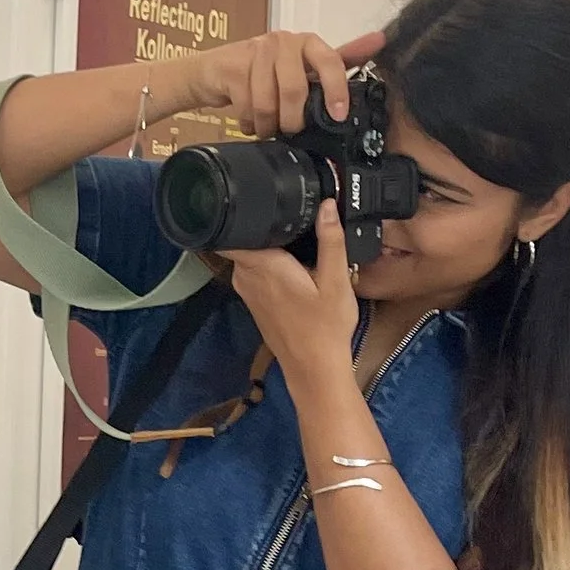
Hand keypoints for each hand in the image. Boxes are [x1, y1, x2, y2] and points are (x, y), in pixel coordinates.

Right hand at [183, 27, 380, 137]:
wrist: (212, 72)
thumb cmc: (262, 71)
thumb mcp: (303, 67)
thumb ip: (338, 60)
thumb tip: (379, 41)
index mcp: (308, 42)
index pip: (331, 61)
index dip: (337, 89)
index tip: (338, 115)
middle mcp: (284, 41)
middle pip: (295, 89)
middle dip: (292, 119)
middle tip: (290, 131)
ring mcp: (256, 51)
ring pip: (269, 102)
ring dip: (268, 125)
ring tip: (267, 129)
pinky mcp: (233, 66)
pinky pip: (247, 105)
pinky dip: (249, 123)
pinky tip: (249, 122)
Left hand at [222, 193, 360, 391]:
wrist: (314, 368)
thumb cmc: (326, 327)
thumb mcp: (336, 280)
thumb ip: (330, 240)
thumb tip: (326, 206)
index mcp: (263, 265)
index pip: (232, 231)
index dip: (240, 212)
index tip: (255, 201)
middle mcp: (246, 276)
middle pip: (243, 238)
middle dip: (262, 227)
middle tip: (291, 220)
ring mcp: (246, 290)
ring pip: (249, 255)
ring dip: (267, 247)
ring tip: (296, 243)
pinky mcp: (253, 301)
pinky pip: (254, 271)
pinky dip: (269, 264)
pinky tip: (293, 267)